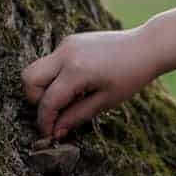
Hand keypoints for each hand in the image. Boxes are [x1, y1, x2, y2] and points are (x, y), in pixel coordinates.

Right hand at [21, 8, 175, 138]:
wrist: (146, 46)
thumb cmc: (131, 76)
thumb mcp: (106, 101)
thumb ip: (77, 116)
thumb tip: (56, 132)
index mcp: (76, 71)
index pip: (48, 101)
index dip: (45, 122)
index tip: (49, 134)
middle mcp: (65, 54)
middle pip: (29, 79)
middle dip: (35, 100)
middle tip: (55, 113)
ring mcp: (66, 45)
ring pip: (37, 69)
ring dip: (45, 88)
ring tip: (71, 99)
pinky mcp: (70, 41)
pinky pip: (52, 62)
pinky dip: (56, 77)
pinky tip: (79, 85)